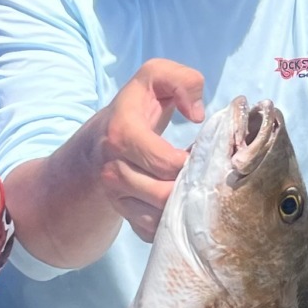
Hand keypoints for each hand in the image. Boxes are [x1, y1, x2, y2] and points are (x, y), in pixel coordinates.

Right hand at [86, 58, 204, 241]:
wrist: (103, 139)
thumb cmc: (138, 106)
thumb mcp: (156, 77)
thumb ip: (183, 81)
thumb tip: (198, 115)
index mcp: (121, 135)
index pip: (166, 163)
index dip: (194, 161)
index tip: (202, 151)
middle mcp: (113, 170)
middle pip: (164, 195)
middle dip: (192, 186)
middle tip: (204, 172)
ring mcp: (115, 197)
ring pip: (159, 218)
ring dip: (184, 206)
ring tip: (194, 185)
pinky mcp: (123, 215)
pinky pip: (152, 231)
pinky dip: (172, 221)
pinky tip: (181, 201)